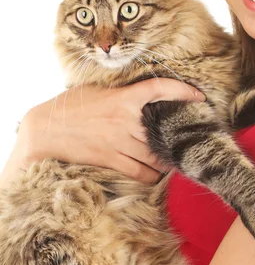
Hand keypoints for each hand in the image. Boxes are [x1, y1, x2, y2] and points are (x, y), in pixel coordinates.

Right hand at [1, 79, 204, 185]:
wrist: (45, 130)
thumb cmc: (70, 106)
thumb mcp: (97, 90)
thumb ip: (121, 92)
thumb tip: (141, 93)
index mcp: (123, 98)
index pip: (159, 89)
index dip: (182, 91)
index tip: (198, 96)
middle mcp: (125, 121)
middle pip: (164, 128)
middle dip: (179, 133)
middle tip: (191, 134)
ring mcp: (119, 142)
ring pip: (156, 155)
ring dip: (168, 157)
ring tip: (175, 157)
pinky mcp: (111, 160)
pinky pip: (141, 173)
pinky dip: (152, 175)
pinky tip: (156, 173)